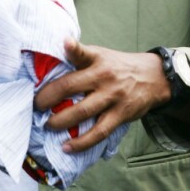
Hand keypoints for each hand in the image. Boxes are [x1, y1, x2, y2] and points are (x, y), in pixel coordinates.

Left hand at [33, 38, 170, 152]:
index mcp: (97, 59)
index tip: (63, 44)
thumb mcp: (101, 55)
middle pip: (71, 86)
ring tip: (47, 126)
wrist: (153, 76)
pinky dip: (81, 142)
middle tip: (35, 106)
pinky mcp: (120, 115)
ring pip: (83, 112)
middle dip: (48, 98)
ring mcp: (112, 97)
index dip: (72, 47)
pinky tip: (67, 147)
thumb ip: (80, 58)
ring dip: (61, 121)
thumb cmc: (118, 66)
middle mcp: (104, 77)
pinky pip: (98, 132)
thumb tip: (54, 58)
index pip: (82, 52)